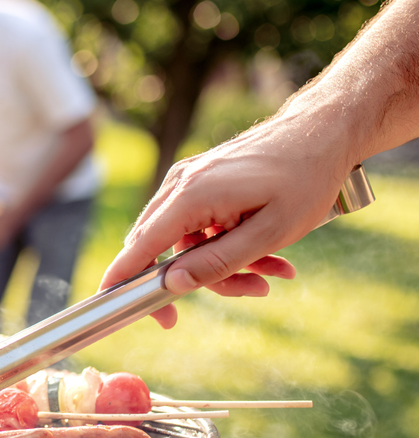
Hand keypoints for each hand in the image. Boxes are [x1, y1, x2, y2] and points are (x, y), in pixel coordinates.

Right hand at [99, 110, 353, 328]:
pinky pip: (202, 223)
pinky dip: (229, 242)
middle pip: (165, 249)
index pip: (140, 247)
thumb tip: (171, 285)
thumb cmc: (304, 178)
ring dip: (227, 262)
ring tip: (275, 270)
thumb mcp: (269, 233)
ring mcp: (190, 179)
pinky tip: (268, 251)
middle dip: (204, 279)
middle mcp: (180, 185)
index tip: (113, 309)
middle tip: (253, 292)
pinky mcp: (203, 179)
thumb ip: (216, 262)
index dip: (124, 282)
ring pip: (189, 240)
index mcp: (190, 196)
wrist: (325, 129)